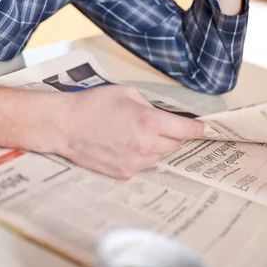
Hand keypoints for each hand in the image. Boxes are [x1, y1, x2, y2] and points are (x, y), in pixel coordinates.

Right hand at [56, 84, 203, 178]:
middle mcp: (145, 145)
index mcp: (149, 122)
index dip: (197, 129)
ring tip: (133, 134)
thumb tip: (163, 116)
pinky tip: (123, 144)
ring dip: (155, 146)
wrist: (65, 126)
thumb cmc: (92, 105)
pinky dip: (139, 155)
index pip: (186, 131)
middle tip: (160, 126)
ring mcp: (135, 162)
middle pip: (175, 144)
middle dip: (173, 135)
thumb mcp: (126, 92)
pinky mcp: (124, 173)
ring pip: (159, 155)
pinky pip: (142, 164)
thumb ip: (150, 105)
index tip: (201, 128)